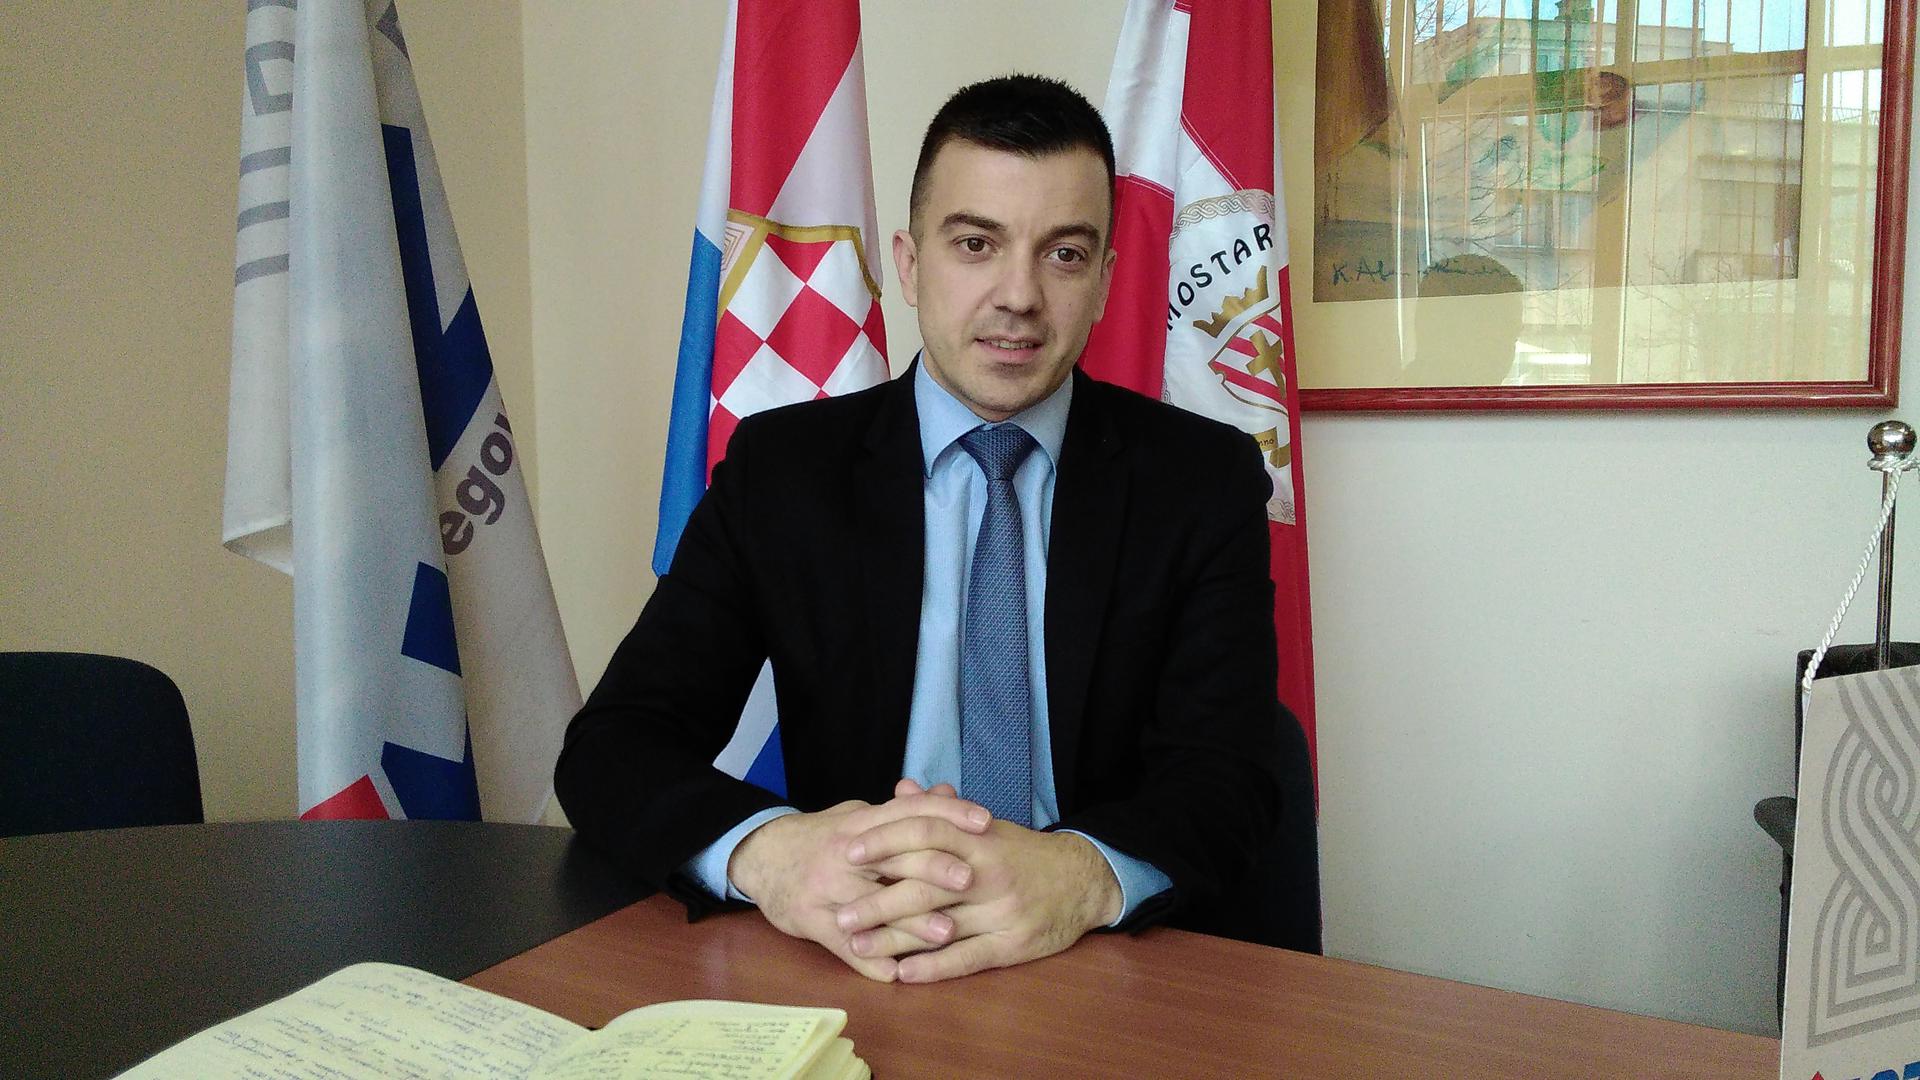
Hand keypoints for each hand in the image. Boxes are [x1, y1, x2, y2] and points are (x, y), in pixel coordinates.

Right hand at [728, 789, 990, 980]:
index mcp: (862, 823)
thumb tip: (947, 792)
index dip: (948, 814)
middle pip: (893, 855)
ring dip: (910, 921)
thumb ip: (903, 809)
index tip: (985, 822)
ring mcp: (826, 888)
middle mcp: (845, 852)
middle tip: (971, 878)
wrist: (761, 855)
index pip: (910, 811)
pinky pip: (841, 944)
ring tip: (946, 933)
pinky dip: (869, 960)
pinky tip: (895, 974)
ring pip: (872, 904)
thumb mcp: (861, 816)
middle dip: (934, 867)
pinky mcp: (810, 919)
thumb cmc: (823, 837)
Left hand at [836, 798, 1123, 982]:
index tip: (848, 853)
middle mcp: (988, 873)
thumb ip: (941, 809)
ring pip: (940, 926)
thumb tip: (900, 789)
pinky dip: (933, 967)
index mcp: (979, 838)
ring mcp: (1001, 912)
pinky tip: (903, 973)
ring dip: (895, 939)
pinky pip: (968, 959)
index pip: (925, 832)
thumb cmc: (1020, 853)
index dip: (885, 841)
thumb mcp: (984, 826)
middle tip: (840, 912)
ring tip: (858, 946)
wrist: (1082, 881)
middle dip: (878, 900)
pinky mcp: (1013, 945)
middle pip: (925, 884)